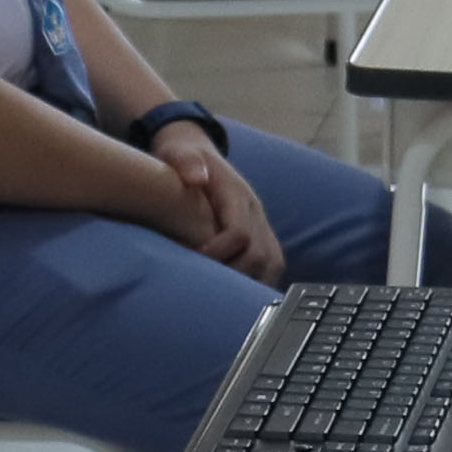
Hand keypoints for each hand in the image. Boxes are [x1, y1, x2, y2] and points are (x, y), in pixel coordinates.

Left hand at [151, 123, 281, 282]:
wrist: (196, 153)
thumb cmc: (183, 158)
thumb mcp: (178, 153)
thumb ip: (186, 162)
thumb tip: (196, 178)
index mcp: (237, 195)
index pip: (239, 233)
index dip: (218, 253)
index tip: (193, 261)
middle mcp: (255, 212)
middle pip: (260, 256)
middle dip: (233, 275)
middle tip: (204, 287)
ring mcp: (261, 225)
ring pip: (272, 265)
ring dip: (249, 284)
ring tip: (222, 298)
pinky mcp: (260, 236)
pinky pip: (270, 266)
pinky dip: (257, 283)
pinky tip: (237, 295)